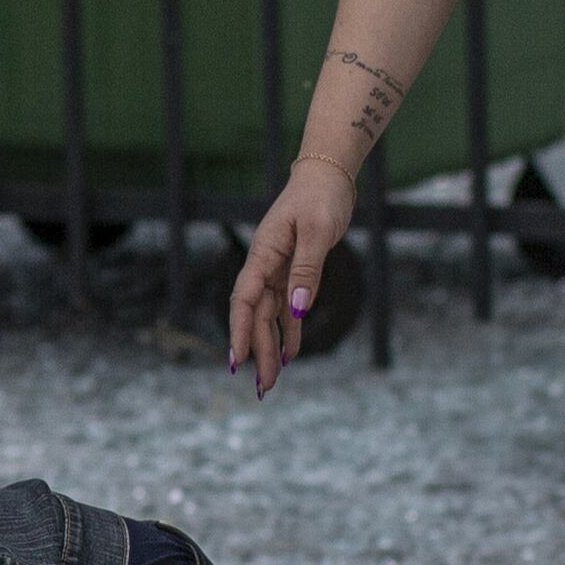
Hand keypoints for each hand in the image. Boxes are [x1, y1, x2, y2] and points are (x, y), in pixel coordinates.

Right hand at [224, 159, 359, 394]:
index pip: (245, 299)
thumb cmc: (320, 197)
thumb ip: (308, 270)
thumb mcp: (318, 231)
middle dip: (258, 351)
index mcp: (264, 253)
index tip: (237, 360)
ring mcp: (279, 270)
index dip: (240, 330)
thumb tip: (299, 309)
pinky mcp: (295, 272)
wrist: (327, 177)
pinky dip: (289, 331)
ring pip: (271, 317)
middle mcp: (266, 266)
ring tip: (271, 381)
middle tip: (263, 387)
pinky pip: (288, 308)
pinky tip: (289, 354)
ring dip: (271, 347)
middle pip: (258, 316)